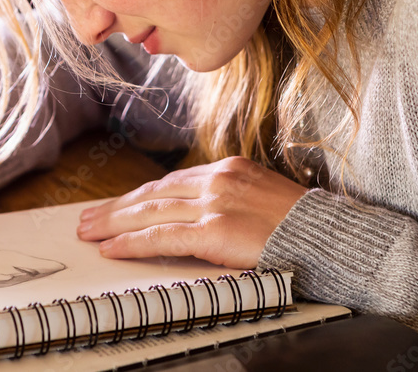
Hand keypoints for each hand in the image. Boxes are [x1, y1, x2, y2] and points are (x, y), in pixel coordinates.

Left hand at [76, 156, 306, 267]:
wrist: (329, 237)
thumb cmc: (301, 225)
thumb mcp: (262, 198)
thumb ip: (229, 199)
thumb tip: (197, 216)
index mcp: (228, 169)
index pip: (170, 183)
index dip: (138, 196)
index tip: (116, 205)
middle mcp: (217, 180)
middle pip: (153, 194)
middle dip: (116, 207)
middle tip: (87, 218)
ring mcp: (215, 204)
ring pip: (150, 212)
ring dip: (113, 224)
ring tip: (89, 232)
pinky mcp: (215, 231)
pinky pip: (162, 238)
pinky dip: (133, 243)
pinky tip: (113, 249)